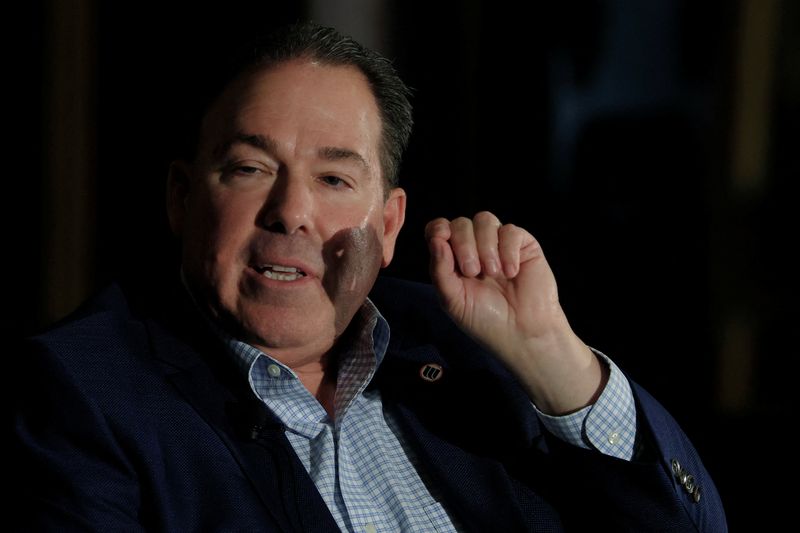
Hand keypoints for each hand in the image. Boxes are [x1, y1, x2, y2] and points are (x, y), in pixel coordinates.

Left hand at [425, 212, 606, 414]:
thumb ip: (440, 270)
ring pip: (484, 220)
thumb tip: (436, 239)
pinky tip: (511, 272)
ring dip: (485, 246)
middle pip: (460, 223)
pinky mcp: (522, 245)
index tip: (441, 240)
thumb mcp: (453, 300)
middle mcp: (474, 248)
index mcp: (452, 259)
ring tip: (493, 273)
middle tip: (473, 272)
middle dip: (464, 244)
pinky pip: (510, 230)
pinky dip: (508, 250)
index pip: (439, 229)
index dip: (438, 229)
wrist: (522, 333)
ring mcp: (498, 244)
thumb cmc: (485, 320)